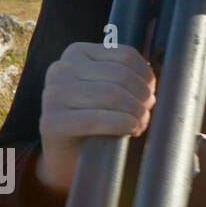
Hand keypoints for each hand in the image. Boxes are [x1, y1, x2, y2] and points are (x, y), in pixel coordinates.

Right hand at [37, 41, 156, 192]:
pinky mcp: (51, 121)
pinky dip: (122, 124)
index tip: (151, 92)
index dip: (145, 75)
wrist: (71, 153)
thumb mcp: (110, 85)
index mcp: (77, 53)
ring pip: (112, 95)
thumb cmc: (98, 114)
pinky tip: (131, 130)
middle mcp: (60, 69)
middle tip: (147, 111)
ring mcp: (51, 94)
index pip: (125, 55)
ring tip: (140, 122)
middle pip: (120, 75)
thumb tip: (154, 78)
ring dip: (136, 112)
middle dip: (142, 95)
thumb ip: (127, 74)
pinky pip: (96, 119)